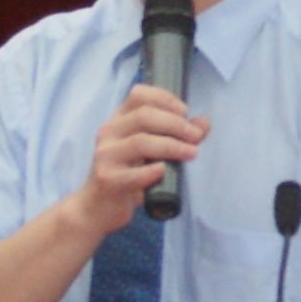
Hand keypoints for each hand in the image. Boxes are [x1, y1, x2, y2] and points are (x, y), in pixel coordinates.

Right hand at [78, 85, 201, 233]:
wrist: (97, 207)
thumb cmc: (127, 175)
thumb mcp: (148, 151)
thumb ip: (174, 135)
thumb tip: (203, 122)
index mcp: (118, 120)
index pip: (138, 95)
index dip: (165, 98)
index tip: (185, 111)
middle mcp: (108, 132)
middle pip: (144, 116)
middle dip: (175, 124)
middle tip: (196, 136)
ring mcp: (105, 155)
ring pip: (140, 142)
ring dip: (171, 146)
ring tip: (191, 153)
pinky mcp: (107, 179)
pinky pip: (133, 174)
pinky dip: (152, 171)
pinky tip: (164, 171)